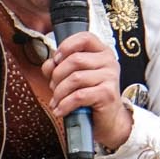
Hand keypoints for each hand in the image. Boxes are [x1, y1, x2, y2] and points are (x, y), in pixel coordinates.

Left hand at [44, 33, 131, 151]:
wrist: (108, 120)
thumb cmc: (90, 96)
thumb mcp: (73, 78)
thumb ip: (59, 67)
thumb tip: (48, 64)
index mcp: (102, 52)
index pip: (85, 38)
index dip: (66, 46)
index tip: (56, 60)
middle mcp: (109, 61)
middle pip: (75, 59)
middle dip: (57, 75)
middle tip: (53, 88)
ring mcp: (110, 77)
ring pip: (75, 78)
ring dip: (59, 92)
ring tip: (56, 101)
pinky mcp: (107, 94)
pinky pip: (79, 96)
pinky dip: (64, 104)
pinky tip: (59, 110)